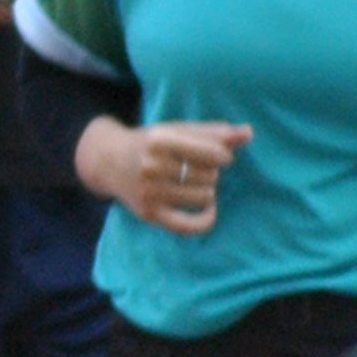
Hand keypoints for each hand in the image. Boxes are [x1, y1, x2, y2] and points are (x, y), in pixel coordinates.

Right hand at [75, 116, 251, 233]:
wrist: (108, 161)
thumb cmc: (151, 143)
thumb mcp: (178, 130)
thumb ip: (214, 132)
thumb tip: (249, 133)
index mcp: (161, 139)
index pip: (213, 152)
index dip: (224, 155)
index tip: (219, 156)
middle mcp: (152, 166)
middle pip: (210, 175)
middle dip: (211, 172)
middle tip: (196, 169)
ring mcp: (149, 192)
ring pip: (205, 197)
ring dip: (208, 191)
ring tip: (195, 184)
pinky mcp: (150, 214)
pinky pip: (190, 226)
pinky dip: (207, 219)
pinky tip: (209, 210)